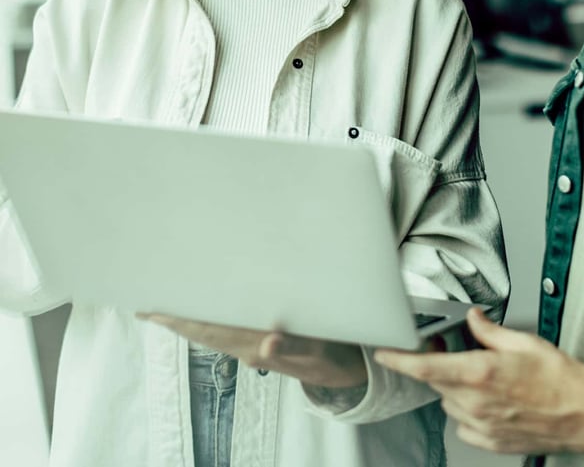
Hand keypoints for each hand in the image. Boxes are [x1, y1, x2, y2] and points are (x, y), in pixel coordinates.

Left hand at [139, 313, 365, 388]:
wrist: (344, 372)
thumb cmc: (331, 356)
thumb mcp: (319, 351)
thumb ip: (293, 347)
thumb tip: (267, 343)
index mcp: (255, 345)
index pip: (208, 331)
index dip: (180, 320)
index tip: (153, 311)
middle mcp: (247, 347)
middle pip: (202, 332)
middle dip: (174, 319)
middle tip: (145, 304)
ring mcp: (251, 346)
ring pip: (211, 331)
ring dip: (188, 320)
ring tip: (166, 306)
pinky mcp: (260, 343)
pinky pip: (226, 330)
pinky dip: (208, 320)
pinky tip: (203, 310)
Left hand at [374, 307, 583, 456]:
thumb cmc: (560, 379)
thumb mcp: (522, 341)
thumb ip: (488, 330)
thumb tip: (472, 318)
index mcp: (479, 373)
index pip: (424, 367)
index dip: (398, 360)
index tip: (383, 353)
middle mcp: (475, 402)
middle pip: (435, 380)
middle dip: (437, 363)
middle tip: (452, 349)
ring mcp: (482, 425)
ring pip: (448, 401)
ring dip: (454, 386)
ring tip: (481, 376)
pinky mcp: (491, 442)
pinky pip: (463, 423)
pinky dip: (467, 409)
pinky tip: (488, 399)